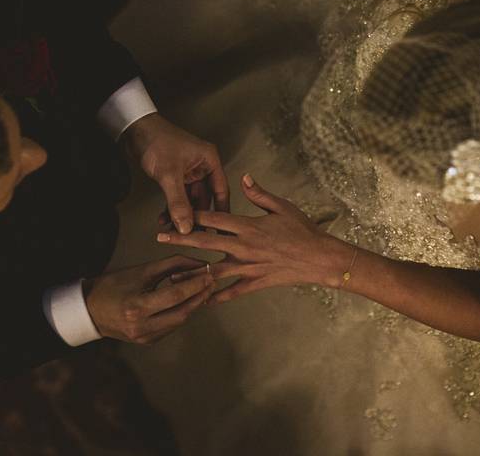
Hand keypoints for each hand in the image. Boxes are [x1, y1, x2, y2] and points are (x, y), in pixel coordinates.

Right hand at [85, 255, 214, 343]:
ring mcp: (145, 337)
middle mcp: (141, 326)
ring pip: (179, 321)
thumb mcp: (141, 271)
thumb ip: (172, 265)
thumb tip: (200, 264)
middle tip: (211, 282)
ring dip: (193, 305)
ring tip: (202, 289)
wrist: (90, 310)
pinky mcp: (147, 341)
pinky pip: (171, 326)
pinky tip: (187, 301)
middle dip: (199, 296)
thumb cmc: (114, 285)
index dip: (195, 284)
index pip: (175, 296)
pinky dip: (181, 312)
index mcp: (137, 307)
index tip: (210, 273)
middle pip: (182, 313)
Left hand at [122, 113, 228, 233]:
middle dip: (196, 217)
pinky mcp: (175, 176)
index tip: (220, 229)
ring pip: (190, 200)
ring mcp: (188, 172)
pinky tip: (164, 219)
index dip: (221, 211)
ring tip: (175, 230)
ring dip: (182, 214)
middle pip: (205, 198)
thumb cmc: (156, 140)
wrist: (134, 130)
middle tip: (192, 234)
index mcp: (209, 161)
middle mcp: (202, 166)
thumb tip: (185, 226)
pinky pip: (178, 197)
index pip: (221, 191)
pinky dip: (172, 208)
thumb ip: (178, 202)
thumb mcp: (169, 174)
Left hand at [158, 174, 352, 303]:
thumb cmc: (303, 230)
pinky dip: (217, 297)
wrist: (320, 258)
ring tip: (171, 277)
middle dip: (180, 240)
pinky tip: (202, 301)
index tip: (174, 211)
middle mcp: (243, 247)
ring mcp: (248, 267)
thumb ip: (259, 194)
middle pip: (205, 243)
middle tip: (159, 238)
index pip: (214, 218)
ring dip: (191, 274)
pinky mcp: (255, 283)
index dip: (192, 214)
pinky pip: (232, 292)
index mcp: (248, 226)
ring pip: (213, 272)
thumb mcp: (282, 206)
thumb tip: (244, 177)